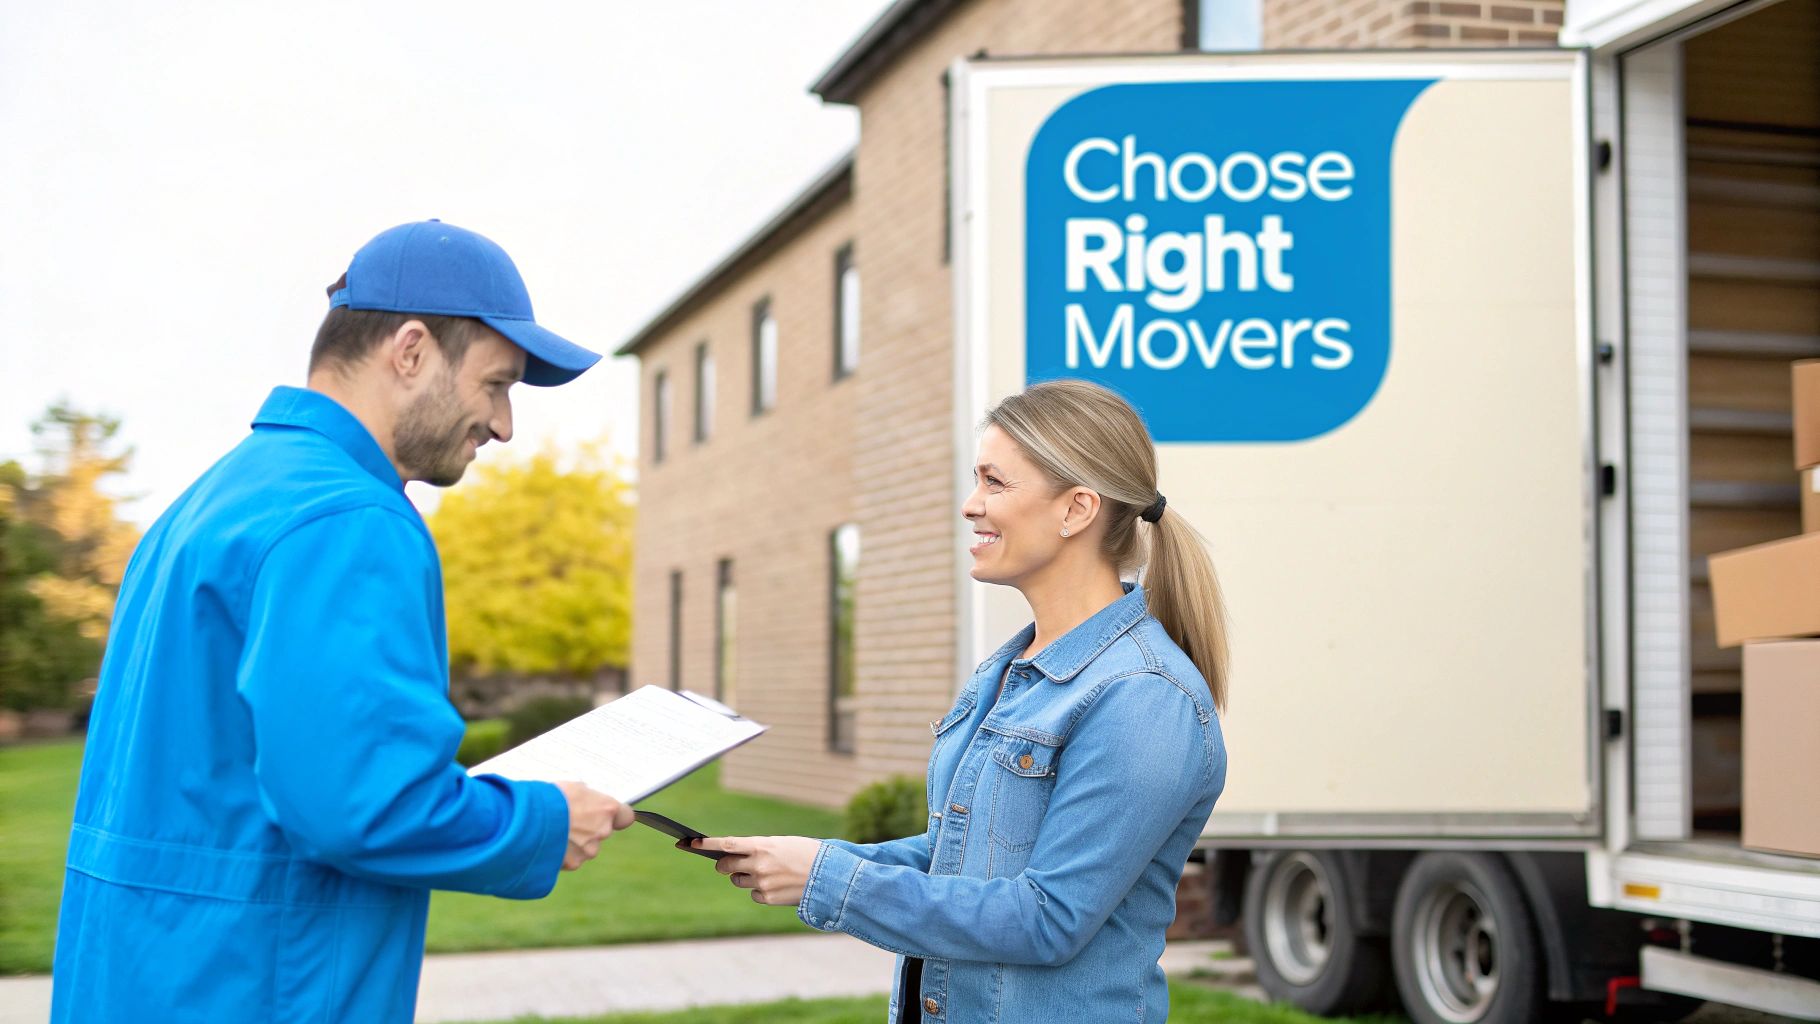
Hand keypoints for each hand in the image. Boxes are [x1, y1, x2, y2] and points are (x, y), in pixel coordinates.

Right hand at [555, 782, 634, 870]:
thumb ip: (587, 798)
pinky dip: (561, 853)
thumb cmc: (551, 798)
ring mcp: (589, 849)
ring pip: (586, 847)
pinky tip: (548, 842)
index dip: (616, 816)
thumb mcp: (573, 788)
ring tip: (554, 831)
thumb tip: (587, 802)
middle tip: (568, 820)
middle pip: (601, 831)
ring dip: (574, 842)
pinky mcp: (574, 863)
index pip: (625, 816)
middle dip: (588, 828)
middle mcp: (603, 831)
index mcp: (607, 809)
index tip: (607, 815)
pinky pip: (571, 858)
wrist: (529, 820)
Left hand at [696, 835, 822, 905]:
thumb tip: (738, 856)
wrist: (830, 876)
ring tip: (766, 873)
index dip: (704, 844)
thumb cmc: (807, 854)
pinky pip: (753, 894)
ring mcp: (761, 883)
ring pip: (738, 881)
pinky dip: (759, 891)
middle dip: (723, 865)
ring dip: (744, 877)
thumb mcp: (782, 844)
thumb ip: (759, 848)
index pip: (725, 844)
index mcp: (761, 845)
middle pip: (725, 866)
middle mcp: (758, 864)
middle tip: (727, 863)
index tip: (687, 842)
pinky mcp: (767, 898)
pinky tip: (777, 886)